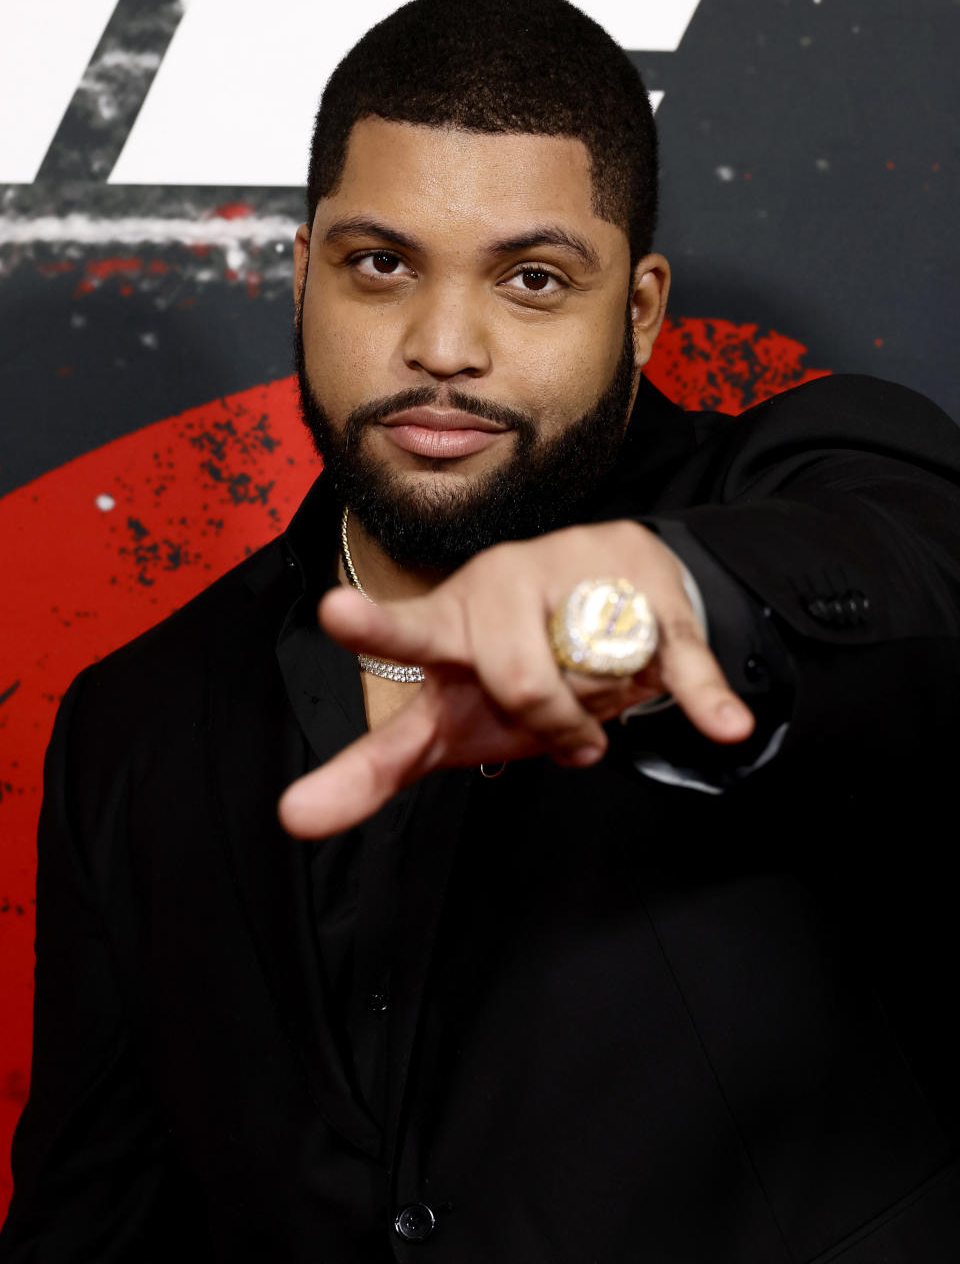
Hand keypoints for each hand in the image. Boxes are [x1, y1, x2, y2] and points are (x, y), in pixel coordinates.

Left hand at [278, 521, 753, 837]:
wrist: (614, 588)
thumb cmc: (514, 663)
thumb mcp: (449, 718)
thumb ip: (376, 765)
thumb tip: (293, 816)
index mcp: (448, 623)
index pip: (406, 633)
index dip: (372, 627)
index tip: (334, 612)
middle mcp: (501, 587)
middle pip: (518, 681)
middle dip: (549, 722)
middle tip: (568, 730)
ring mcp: (576, 574)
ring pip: (587, 679)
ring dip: (600, 711)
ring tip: (599, 691)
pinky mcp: (646, 584)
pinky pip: (674, 658)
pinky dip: (699, 696)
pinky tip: (723, 723)